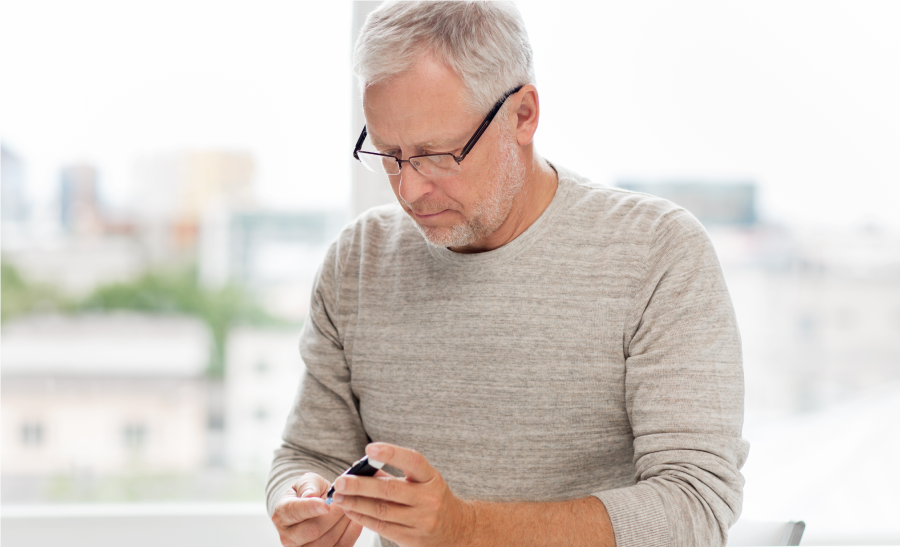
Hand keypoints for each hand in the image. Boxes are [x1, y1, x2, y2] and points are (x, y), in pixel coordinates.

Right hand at [271, 472, 362, 546]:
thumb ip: (308, 486)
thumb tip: (310, 495)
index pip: (294, 512)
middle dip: (333, 516)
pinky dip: (350, 534)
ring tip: (350, 508)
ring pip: (327, 542)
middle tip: (344, 502)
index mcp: (282, 514)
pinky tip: (355, 520)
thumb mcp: (308, 481)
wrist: (316, 506)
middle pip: (312, 531)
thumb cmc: (310, 492)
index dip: (311, 508)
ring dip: (343, 524)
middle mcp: (288, 536)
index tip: (326, 504)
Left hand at [331, 443, 474, 546]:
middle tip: (340, 481)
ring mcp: (421, 520)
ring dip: (356, 503)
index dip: (391, 454)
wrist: (456, 528)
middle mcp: (429, 499)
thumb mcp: (422, 481)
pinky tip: (350, 510)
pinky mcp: (412, 538)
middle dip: (361, 485)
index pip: (413, 461)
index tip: (369, 448)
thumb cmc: (432, 498)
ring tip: (338, 497)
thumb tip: (361, 470)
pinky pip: (382, 527)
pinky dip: (363, 518)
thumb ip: (394, 475)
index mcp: (431, 478)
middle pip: (390, 490)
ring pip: (382, 511)